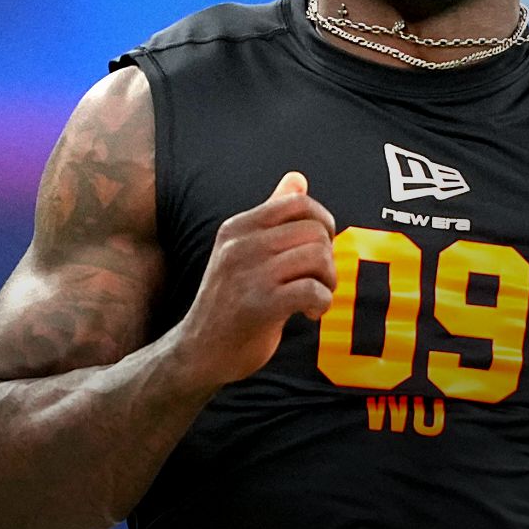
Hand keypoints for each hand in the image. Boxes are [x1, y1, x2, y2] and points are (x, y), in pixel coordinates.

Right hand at [173, 171, 336, 388]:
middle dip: (327, 258)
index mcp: (237, 227)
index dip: (322, 222)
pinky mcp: (259, 305)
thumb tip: (297, 177)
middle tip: (317, 280)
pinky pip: (313, 290)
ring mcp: (248, 274)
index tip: (320, 246)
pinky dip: (322, 303)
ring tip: (315, 296)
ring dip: (328, 282)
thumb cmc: (229, 300)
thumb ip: (271, 215)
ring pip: (318, 258)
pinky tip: (309, 313)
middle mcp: (240, 244)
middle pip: (314, 231)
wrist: (200, 351)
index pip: (297, 203)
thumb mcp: (243, 250)